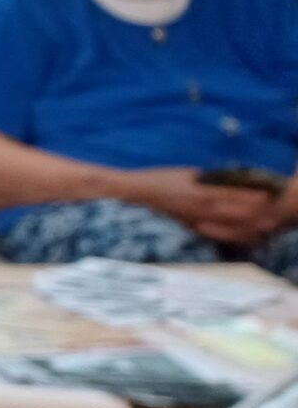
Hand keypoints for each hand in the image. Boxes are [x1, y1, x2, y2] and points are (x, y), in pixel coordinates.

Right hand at [131, 168, 279, 245]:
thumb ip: (208, 180)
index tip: (267, 195)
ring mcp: (196, 218)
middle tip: (270, 215)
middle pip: (235, 212)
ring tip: (261, 227)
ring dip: (246, 226)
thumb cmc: (161, 179)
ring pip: (228, 225)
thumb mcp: (187, 173)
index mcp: (202, 190)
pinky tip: (239, 234)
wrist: (137, 193)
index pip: (234, 194)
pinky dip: (230, 233)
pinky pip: (215, 231)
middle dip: (254, 214)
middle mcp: (201, 206)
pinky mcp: (190, 225)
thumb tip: (225, 182)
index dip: (252, 196)